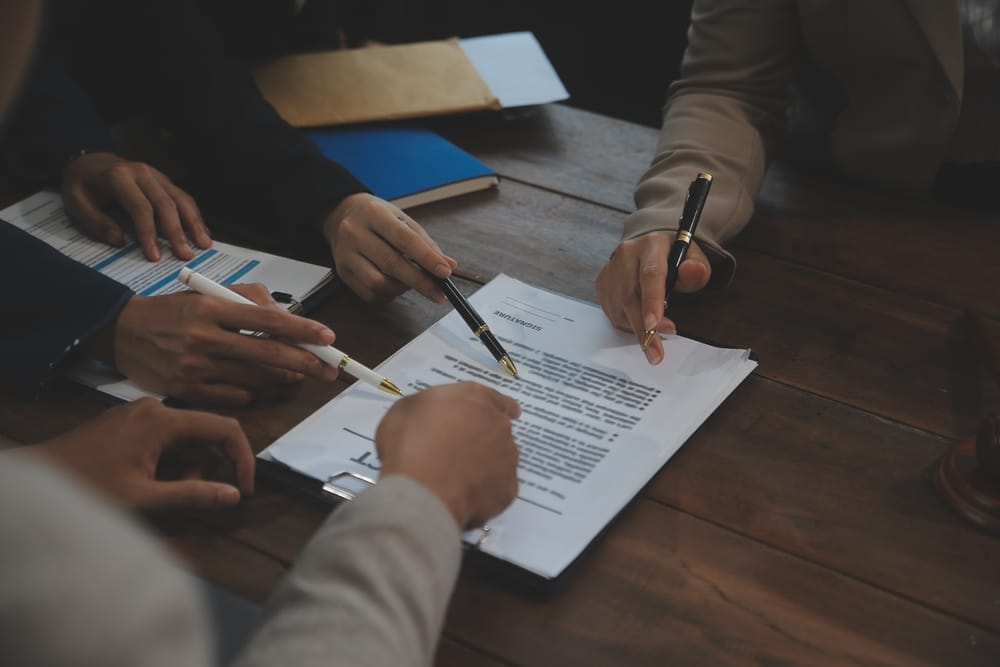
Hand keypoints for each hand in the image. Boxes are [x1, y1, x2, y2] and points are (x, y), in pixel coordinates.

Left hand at [31, 398, 253, 508]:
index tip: (243, 490)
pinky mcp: (129, 420)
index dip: (242, 459)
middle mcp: (156, 407)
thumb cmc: (88, 488)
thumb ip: (192, 495)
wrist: (38, 477)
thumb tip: (234, 496)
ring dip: (185, 466)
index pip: (225, 428)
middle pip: (205, 432)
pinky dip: (169, 459)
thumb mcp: (143, 497)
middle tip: (187, 496)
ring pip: (185, 436)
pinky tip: (148, 479)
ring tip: (159, 491)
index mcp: (163, 420)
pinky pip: (166, 435)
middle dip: (205, 467)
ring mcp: (141, 411)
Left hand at [62, 152, 211, 261]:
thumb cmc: (83, 185)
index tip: (155, 256)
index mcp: (118, 177)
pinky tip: (203, 231)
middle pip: (166, 204)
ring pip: (181, 199)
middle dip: (177, 232)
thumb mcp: (76, 203)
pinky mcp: (165, 181)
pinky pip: (184, 197)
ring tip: (204, 244)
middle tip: (186, 255)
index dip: (149, 233)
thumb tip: (120, 241)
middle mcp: (142, 173)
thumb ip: (96, 222)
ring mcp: (157, 175)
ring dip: (194, 223)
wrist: (90, 161)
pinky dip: (195, 215)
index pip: (140, 207)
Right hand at [94, 284, 339, 404]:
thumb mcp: (205, 293)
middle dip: (305, 362)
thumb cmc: (170, 312)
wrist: (120, 333)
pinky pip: (234, 396)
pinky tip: (254, 384)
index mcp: (211, 308)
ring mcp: (195, 367)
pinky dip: (250, 391)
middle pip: (268, 353)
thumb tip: (284, 314)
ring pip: (255, 378)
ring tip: (295, 374)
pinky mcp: (187, 391)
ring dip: (281, 378)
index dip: (302, 329)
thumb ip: (247, 298)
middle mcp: (204, 338)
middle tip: (329, 368)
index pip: (267, 320)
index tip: (328, 337)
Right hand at [322, 192, 456, 303]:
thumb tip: (448, 265)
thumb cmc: (377, 218)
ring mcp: (345, 254)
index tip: (445, 273)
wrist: (341, 215)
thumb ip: (426, 243)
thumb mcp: (402, 220)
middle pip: (391, 263)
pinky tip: (394, 285)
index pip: (405, 239)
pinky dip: (387, 293)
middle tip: (439, 293)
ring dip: (401, 288)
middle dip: (420, 281)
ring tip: (411, 282)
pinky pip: (368, 293)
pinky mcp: (342, 272)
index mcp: (374, 213)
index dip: (427, 258)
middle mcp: (354, 232)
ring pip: (377, 283)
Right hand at [375, 383, 520, 528]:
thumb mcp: (407, 410)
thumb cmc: (408, 444)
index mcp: (476, 398)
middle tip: (459, 453)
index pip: (497, 399)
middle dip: (484, 439)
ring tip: (458, 479)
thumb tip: (435, 420)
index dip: (501, 406)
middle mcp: (498, 424)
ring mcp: (507, 458)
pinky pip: (498, 489)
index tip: (509, 412)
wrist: (421, 491)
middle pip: (498, 429)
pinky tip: (465, 497)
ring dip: (487, 465)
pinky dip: (486, 492)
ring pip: (501, 459)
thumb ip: (431, 409)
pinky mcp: (508, 490)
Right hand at [595, 231, 711, 364]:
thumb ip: (697, 269)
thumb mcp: (695, 258)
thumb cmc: (675, 257)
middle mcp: (627, 254)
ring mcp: (611, 269)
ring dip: (636, 329)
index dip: (651, 303)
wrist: (651, 246)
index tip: (653, 327)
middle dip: (643, 329)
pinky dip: (626, 324)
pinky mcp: (603, 283)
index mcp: (651, 245)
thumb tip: (691, 273)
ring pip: (619, 308)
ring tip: (653, 339)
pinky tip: (640, 324)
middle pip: (630, 296)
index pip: (650, 275)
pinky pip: (612, 312)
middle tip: (655, 353)